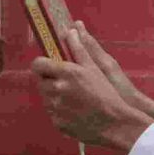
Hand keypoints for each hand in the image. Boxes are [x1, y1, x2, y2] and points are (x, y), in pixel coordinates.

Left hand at [33, 23, 153, 151]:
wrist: (115, 124)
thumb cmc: (107, 93)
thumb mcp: (95, 68)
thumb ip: (79, 49)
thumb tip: (70, 30)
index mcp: (64, 73)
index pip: (37, 64)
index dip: (42, 64)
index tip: (50, 65)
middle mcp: (56, 89)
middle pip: (40, 81)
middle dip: (50, 79)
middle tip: (66, 82)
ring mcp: (55, 108)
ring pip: (46, 97)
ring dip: (54, 94)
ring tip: (74, 97)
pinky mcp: (57, 122)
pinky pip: (52, 112)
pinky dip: (59, 110)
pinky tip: (75, 110)